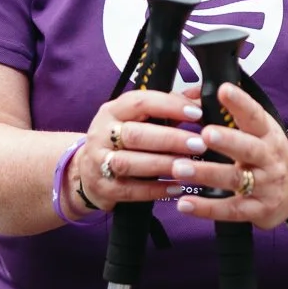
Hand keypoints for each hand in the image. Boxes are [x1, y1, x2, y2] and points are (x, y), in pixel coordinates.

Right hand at [71, 87, 204, 214]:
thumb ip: (167, 108)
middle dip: (170, 139)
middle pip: (135, 135)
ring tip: (190, 167)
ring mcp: (99, 162)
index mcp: (113, 111)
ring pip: (130, 163)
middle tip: (199, 144)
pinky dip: (156, 190)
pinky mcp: (104, 188)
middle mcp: (102, 134)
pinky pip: (131, 191)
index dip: (169, 106)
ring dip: (163, 165)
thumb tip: (200, 97)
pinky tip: (177, 188)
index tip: (196, 114)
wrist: (87, 170)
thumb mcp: (137, 119)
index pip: (140, 102)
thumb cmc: (122, 139)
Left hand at [168, 81, 287, 228]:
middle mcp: (269, 158)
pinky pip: (230, 210)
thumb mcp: (255, 133)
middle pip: (248, 148)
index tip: (223, 90)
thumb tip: (189, 94)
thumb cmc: (264, 157)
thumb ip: (226, 113)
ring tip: (179, 168)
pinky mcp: (258, 210)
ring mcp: (266, 185)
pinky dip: (206, 208)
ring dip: (207, 173)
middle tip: (205, 133)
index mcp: (268, 134)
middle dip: (227, 141)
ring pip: (236, 179)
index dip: (241, 103)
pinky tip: (184, 203)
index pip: (255, 116)